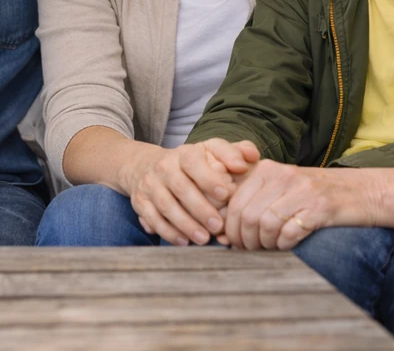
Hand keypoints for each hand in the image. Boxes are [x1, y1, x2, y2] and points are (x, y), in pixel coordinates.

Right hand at [126, 139, 259, 245]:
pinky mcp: (140, 202)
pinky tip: (183, 241)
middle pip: (180, 187)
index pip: (194, 162)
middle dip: (200, 209)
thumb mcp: (209, 151)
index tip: (226, 194)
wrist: (145, 166)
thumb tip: (253, 156)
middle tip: (219, 226)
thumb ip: (233, 152)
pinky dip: (167, 231)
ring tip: (204, 239)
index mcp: (184, 153)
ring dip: (185, 224)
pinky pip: (152, 218)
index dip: (209, 178)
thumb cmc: (189, 163)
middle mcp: (164, 167)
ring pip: (166, 205)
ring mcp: (150, 185)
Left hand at [221, 160, 378, 250]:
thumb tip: (223, 230)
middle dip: (244, 239)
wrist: (363, 192)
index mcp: (268, 169)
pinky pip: (288, 232)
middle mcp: (282, 175)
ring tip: (270, 248)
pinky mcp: (319, 207)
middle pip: (246, 215)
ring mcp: (301, 190)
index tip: (232, 241)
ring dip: (264, 244)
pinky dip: (284, 245)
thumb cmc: (316, 196)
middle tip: (250, 250)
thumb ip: (254, 200)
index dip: (230, 227)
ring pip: (264, 224)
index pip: (234, 201)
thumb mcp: (282, 188)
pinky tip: (288, 244)